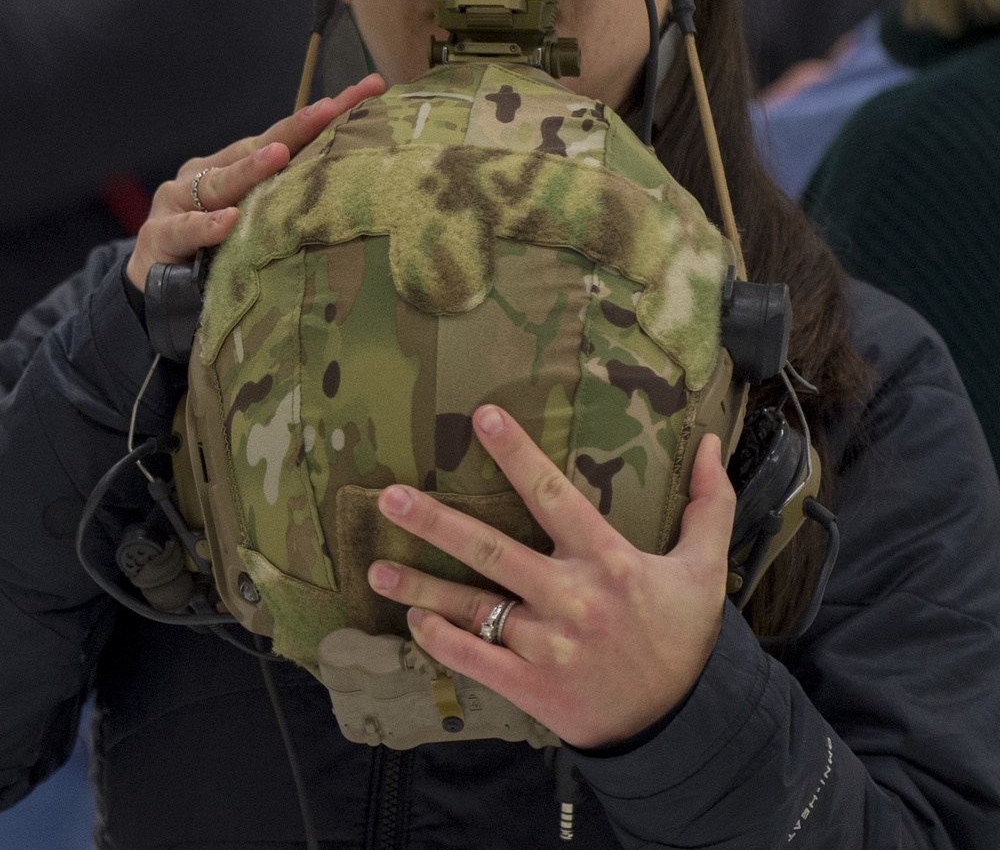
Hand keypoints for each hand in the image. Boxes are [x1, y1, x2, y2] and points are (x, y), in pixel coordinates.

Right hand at [126, 75, 384, 290]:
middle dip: (298, 127)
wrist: (158, 293)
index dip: (327, 116)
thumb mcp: (260, 226)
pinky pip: (186, 229)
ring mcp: (181, 201)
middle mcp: (211, 173)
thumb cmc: (220, 256)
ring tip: (278, 155)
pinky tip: (229, 220)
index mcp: (241, 166)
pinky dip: (207, 225)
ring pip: (221, 182)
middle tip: (332, 109)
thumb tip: (361, 190)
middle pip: (260, 146)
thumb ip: (293, 205)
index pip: (289, 136)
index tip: (370, 90)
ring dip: (250, 168)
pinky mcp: (159, 236)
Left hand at [368, 406, 734, 748]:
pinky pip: (476, 661)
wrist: (683, 725)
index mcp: (608, 562)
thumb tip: (713, 440)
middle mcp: (570, 599)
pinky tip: (413, 620)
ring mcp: (546, 646)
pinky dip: (441, 641)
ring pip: (474, 608)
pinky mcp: (532, 688)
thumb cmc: (685, 637)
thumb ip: (709, 502)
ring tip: (375, 566)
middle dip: (437, 522)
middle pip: (493, 551)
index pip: (554, 495)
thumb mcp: (705, 567)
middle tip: (391, 496)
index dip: (517, 454)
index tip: (482, 417)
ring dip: (421, 586)